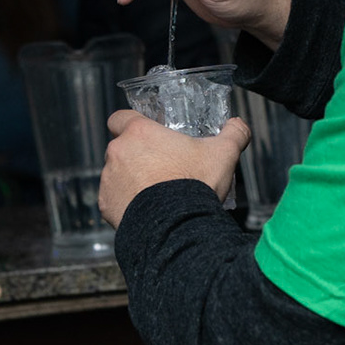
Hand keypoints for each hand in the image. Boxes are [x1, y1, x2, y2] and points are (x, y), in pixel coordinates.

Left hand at [99, 109, 251, 226]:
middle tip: (160, 169)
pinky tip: (146, 211)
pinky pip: (113, 200)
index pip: (120, 118)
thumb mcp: (223, 154)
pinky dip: (125, 204)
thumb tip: (239, 126)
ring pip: (116, 174)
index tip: (145, 135)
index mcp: (140, 133)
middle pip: (121, 148)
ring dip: (130, 180)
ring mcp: (109, 179)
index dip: (130, 124)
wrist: (177, 226)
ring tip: (155, 194)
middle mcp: (118, 152)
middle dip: (136, 157)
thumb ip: (233, 134)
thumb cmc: (195, 185)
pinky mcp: (106, 205)